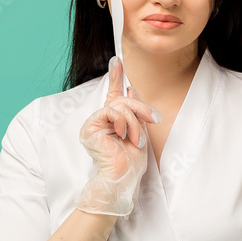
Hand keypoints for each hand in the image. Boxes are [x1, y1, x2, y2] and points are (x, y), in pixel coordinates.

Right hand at [74, 56, 160, 215]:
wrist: (122, 178)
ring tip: (136, 139)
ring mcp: (94, 123)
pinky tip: (123, 135)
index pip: (115, 95)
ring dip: (134, 121)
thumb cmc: (130, 162)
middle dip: (140, 108)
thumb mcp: (139, 130)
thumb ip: (134, 110)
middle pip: (123, 100)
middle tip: (151, 119)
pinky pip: (111, 112)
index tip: (117, 62)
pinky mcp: (90, 127)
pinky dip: (123, 122)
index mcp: (113, 121)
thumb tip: (130, 88)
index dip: (116, 78)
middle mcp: (102, 120)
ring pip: (119, 105)